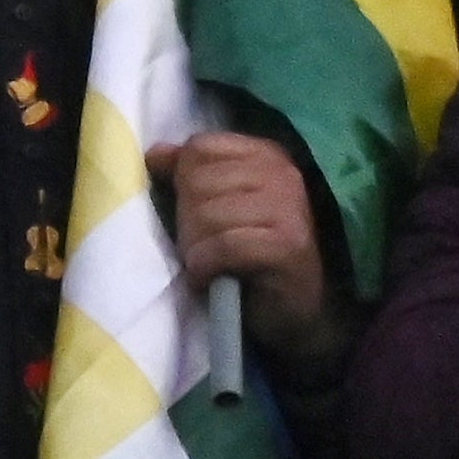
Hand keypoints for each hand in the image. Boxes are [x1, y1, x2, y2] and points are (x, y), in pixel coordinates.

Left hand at [149, 133, 349, 379]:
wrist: (303, 310)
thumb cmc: (256, 258)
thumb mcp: (224, 207)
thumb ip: (192, 176)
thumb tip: (156, 154)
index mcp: (266, 155)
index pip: (200, 148)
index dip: (182, 181)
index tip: (191, 211)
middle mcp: (281, 173)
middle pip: (197, 181)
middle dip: (186, 220)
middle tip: (200, 247)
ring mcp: (288, 207)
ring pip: (206, 214)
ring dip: (194, 248)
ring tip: (206, 265)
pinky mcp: (286, 245)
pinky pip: (223, 246)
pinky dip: (205, 266)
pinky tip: (210, 278)